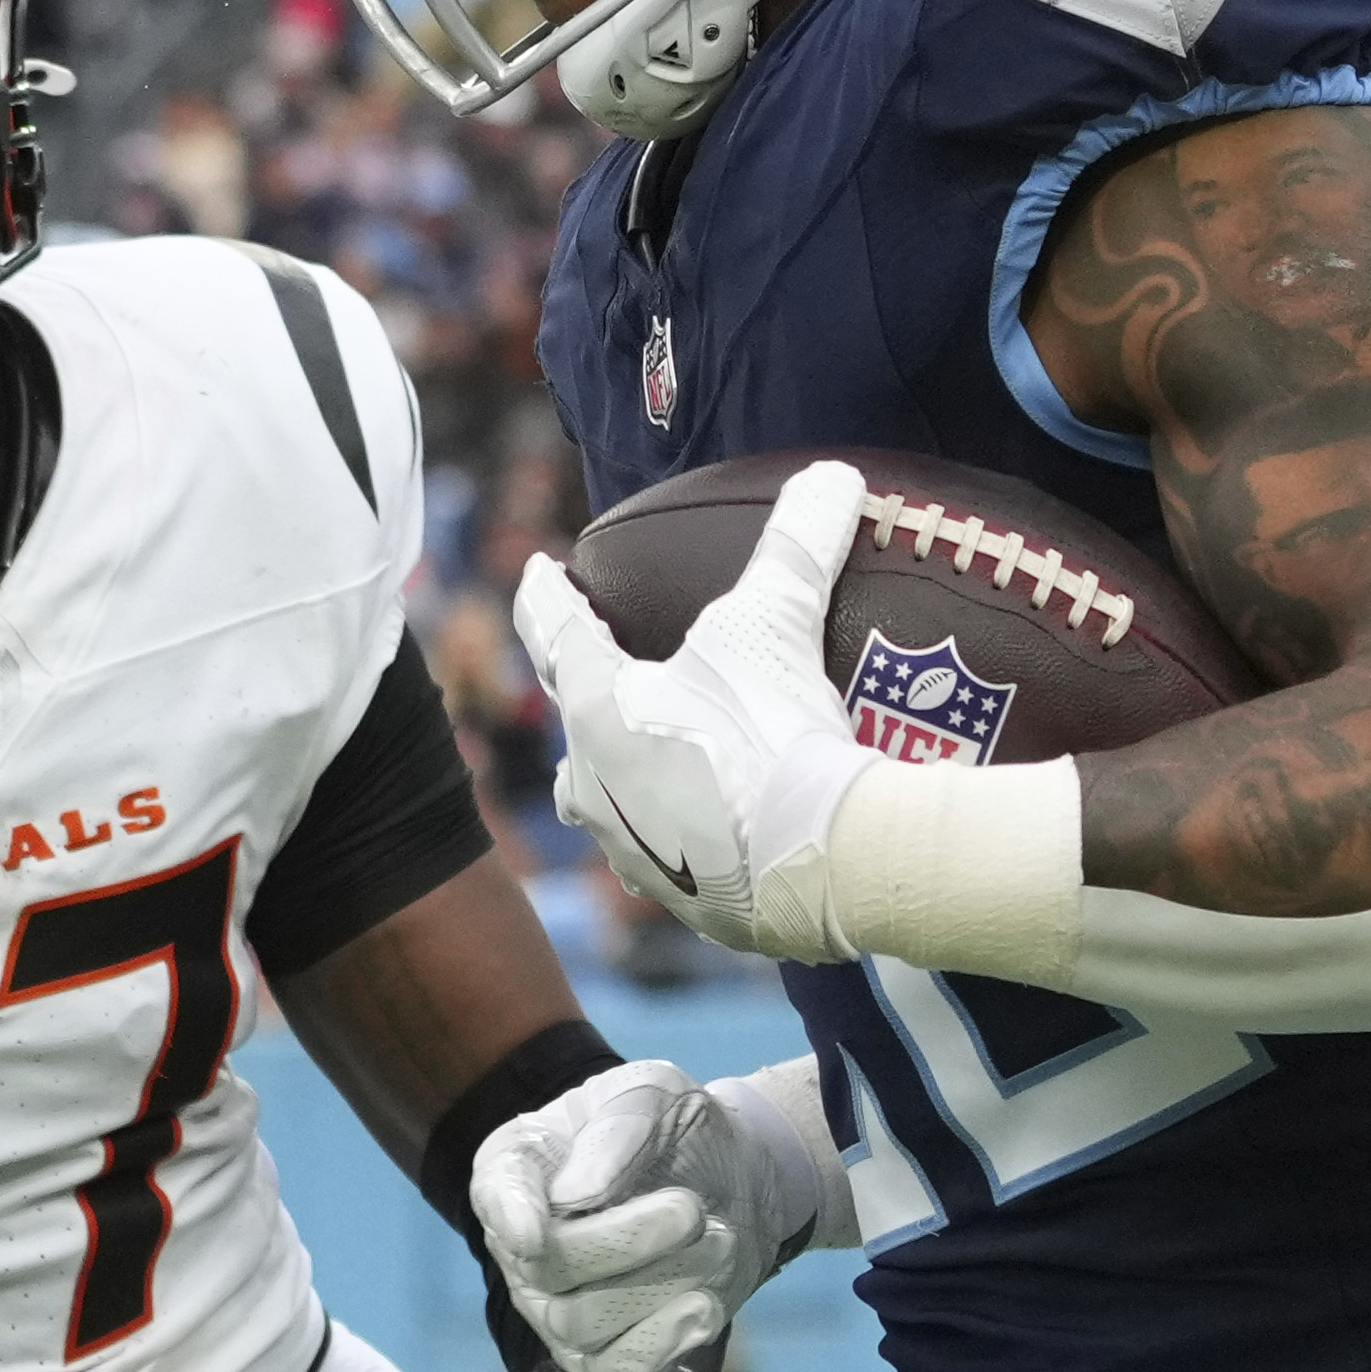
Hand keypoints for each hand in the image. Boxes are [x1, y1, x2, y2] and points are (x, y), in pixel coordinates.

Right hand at [468, 1056, 835, 1371]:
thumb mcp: (653, 1094)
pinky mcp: (603, 1355)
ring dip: (662, 1285)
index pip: (497, 1196)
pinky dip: (662, 1345)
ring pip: (583, 1326)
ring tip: (719, 1242)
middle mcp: (521, 1248)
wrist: (733, 1178)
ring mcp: (555, 1310)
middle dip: (628, 1243)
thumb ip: (618, 1130)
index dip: (510, 1218)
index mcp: (515, 1169)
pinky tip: (705, 1309)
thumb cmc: (675, 1128)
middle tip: (691, 1209)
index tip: (534, 1233)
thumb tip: (579, 1195)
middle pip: (548, 1271)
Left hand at [530, 461, 892, 957]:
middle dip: (581, 699)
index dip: (545, 594)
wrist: (819, 864)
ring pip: (604, 801)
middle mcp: (593, 782)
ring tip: (646, 758)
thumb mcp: (780, 624)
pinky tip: (705, 827)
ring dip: (619, 774)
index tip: (538, 572)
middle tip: (599, 676)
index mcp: (596, 710)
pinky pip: (664, 852)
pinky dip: (678, 829)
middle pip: (571, 727)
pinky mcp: (679, 898)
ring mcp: (629, 847)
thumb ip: (798, 544)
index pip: (554, 631)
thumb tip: (832, 474)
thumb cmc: (777, 734)